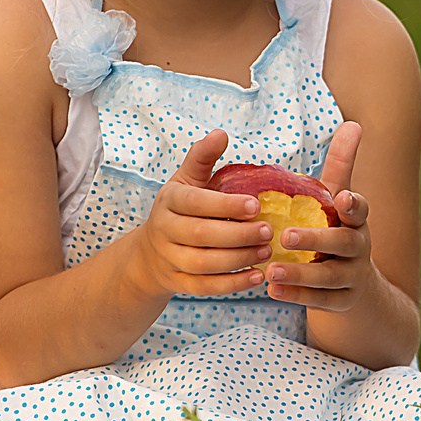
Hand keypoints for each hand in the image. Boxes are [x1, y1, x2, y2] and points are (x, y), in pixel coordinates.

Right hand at [130, 128, 277, 298]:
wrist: (150, 252)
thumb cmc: (180, 209)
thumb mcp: (186, 180)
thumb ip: (203, 157)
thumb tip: (220, 133)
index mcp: (169, 201)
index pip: (195, 202)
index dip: (225, 204)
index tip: (257, 205)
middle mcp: (164, 230)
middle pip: (199, 234)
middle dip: (237, 234)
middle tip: (269, 231)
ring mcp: (169, 259)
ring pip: (202, 264)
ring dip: (238, 260)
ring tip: (267, 252)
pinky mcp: (177, 283)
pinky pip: (204, 287)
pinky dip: (231, 285)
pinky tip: (256, 277)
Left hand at [261, 120, 378, 311]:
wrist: (356, 285)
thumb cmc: (337, 229)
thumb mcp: (338, 198)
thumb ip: (341, 164)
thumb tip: (354, 123)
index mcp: (356, 220)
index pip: (360, 209)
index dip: (354, 204)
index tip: (342, 198)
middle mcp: (359, 247)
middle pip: (343, 243)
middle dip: (316, 239)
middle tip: (284, 235)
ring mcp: (352, 277)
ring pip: (330, 276)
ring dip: (301, 273)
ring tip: (271, 271)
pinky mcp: (342, 302)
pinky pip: (320, 301)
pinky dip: (297, 295)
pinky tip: (271, 290)